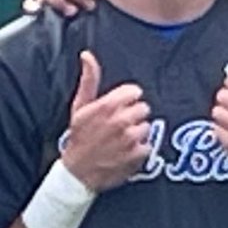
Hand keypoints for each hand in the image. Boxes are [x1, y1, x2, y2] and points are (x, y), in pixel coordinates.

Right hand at [62, 51, 150, 190]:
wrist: (79, 171)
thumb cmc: (79, 137)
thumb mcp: (80, 107)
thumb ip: (88, 80)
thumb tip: (87, 55)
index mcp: (106, 106)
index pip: (135, 92)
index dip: (129, 99)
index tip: (121, 106)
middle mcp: (120, 121)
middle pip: (143, 108)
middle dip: (134, 115)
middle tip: (121, 124)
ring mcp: (130, 139)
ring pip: (147, 126)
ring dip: (138, 132)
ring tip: (123, 138)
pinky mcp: (137, 155)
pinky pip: (149, 144)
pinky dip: (141, 148)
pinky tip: (128, 150)